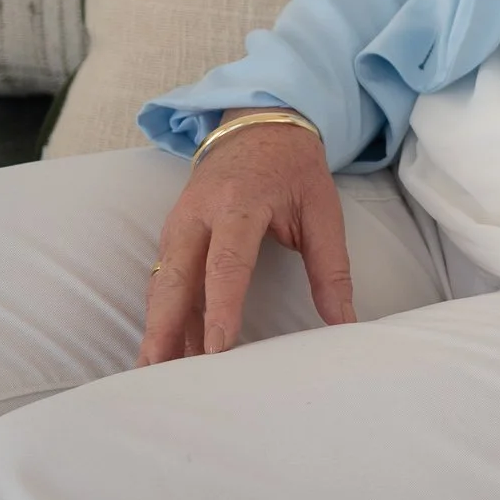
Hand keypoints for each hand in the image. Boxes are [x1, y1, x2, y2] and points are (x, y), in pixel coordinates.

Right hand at [141, 112, 355, 364]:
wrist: (260, 125)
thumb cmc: (295, 170)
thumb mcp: (322, 211)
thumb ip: (332, 268)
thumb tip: (345, 322)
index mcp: (240, 203)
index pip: (227, 263)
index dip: (221, 308)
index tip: (216, 349)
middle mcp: (199, 213)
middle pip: (175, 276)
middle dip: (165, 327)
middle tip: (159, 373)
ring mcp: (179, 222)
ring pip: (162, 281)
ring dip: (158, 326)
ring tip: (154, 372)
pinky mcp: (173, 233)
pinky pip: (163, 277)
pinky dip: (163, 313)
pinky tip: (167, 348)